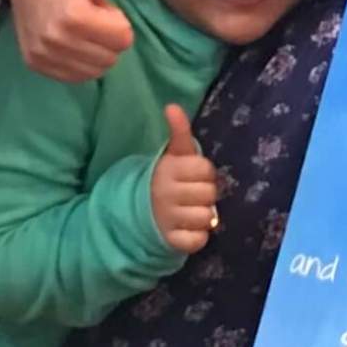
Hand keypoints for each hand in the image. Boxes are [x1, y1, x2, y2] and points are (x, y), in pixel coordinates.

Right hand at [11, 0, 167, 81]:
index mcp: (75, 16)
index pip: (123, 39)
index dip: (118, 21)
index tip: (100, 7)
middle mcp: (55, 39)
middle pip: (110, 58)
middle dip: (108, 39)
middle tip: (91, 18)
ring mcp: (42, 54)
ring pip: (94, 71)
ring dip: (95, 52)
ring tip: (80, 28)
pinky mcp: (34, 63)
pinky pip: (74, 78)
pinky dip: (80, 63)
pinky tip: (70, 41)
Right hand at [149, 103, 218, 253]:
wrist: (137, 212)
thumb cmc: (165, 180)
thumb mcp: (171, 155)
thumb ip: (179, 132)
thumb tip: (172, 106)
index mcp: (168, 169)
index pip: (206, 169)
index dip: (204, 173)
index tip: (192, 175)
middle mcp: (166, 193)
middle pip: (209, 194)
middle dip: (205, 195)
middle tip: (192, 195)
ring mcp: (167, 218)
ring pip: (206, 217)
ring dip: (202, 217)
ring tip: (189, 211)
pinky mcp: (170, 240)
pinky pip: (199, 240)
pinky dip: (197, 237)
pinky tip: (187, 228)